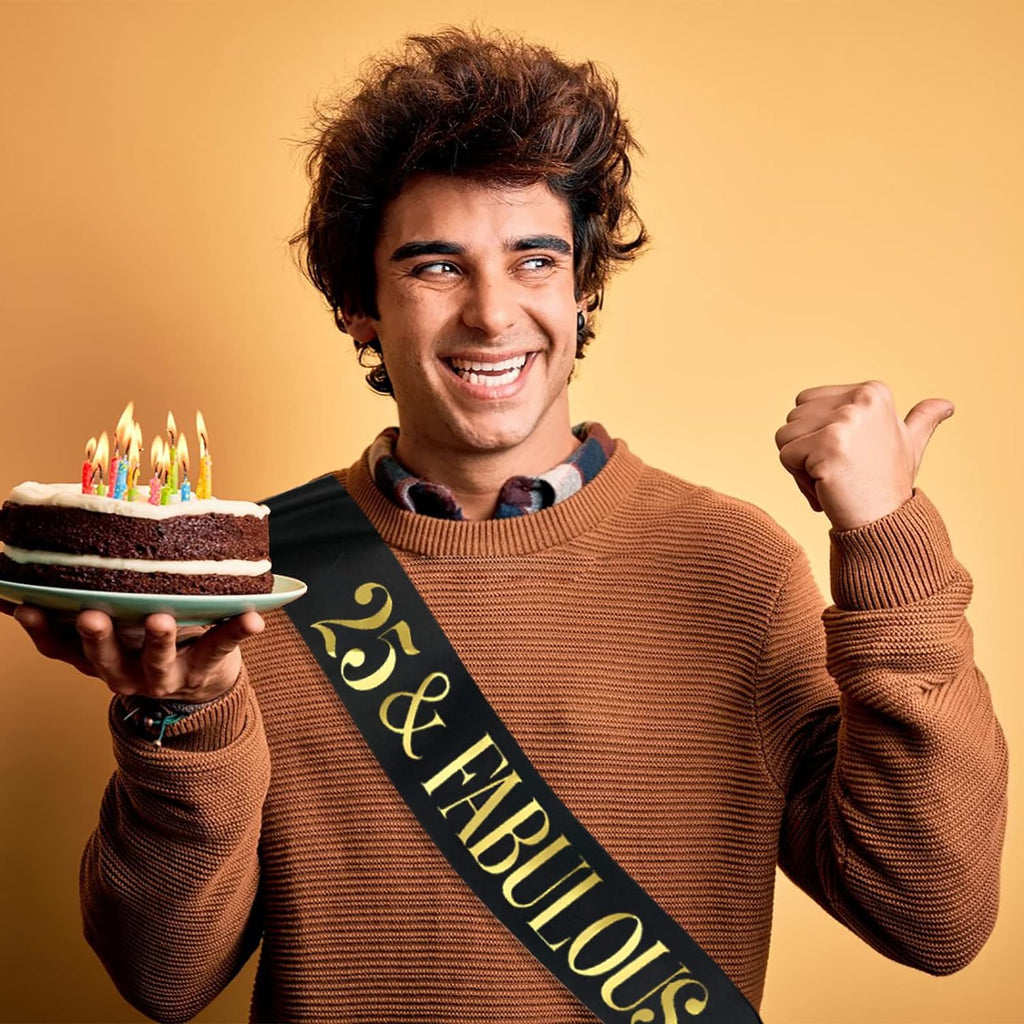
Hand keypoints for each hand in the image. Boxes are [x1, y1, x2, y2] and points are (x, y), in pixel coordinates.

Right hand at [3, 601, 263, 701]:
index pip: (61, 649)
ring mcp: (167, 676)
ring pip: (158, 662)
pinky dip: (238, 631)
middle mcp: (128, 674)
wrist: (201, 686)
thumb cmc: (148, 641)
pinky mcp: (206, 668)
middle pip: (106, 660)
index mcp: (101, 659)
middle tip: (92, 615)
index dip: (42, 631)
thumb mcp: (116, 628)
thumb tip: (47, 554)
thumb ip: (89, 600)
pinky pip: (222, 647)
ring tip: (161, 619)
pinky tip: (254, 618)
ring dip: (159, 640)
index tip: (25, 608)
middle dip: (97, 638)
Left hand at [774, 380, 952, 530]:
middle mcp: (860, 399)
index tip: (847, 455)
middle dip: (805, 449)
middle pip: (793, 418)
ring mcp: (845, 421)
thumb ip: (922, 420)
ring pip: (785, 436)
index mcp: (873, 391)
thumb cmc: (890, 484)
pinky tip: (828, 488)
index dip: (816, 434)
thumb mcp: (910, 445)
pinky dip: (798, 479)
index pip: (805, 402)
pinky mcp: (829, 444)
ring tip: (833, 478)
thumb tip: (947, 405)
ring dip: (800, 465)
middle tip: (839, 471)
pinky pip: (785, 456)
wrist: (886, 522)